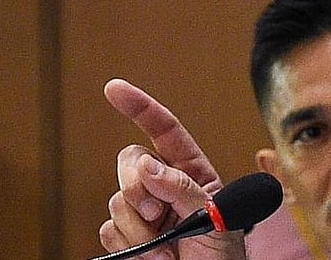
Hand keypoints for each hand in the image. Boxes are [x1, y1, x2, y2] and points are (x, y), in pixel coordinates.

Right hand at [98, 78, 245, 259]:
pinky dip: (128, 245)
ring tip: (168, 250)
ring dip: (139, 227)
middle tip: (156, 212)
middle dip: (136, 184)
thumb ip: (184, 189)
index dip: (141, 107)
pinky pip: (108, 230)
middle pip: (130, 160)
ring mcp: (143, 213)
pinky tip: (153, 258)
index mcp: (191, 173)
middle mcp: (163, 187)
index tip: (114, 88)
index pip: (165, 131)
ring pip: (116, 199)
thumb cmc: (222, 257)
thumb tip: (148, 166)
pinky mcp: (125, 238)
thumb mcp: (218, 219)